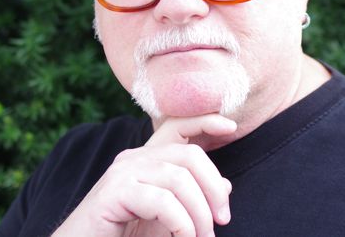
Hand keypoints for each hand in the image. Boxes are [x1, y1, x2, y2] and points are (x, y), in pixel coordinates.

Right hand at [50, 114, 236, 236]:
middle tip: (221, 221)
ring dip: (199, 214)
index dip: (204, 120)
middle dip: (213, 188)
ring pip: (179, 179)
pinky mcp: (113, 194)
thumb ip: (191, 200)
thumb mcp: (167, 219)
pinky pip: (161, 201)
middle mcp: (133, 159)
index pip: (176, 126)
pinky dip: (181, 224)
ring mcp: (121, 174)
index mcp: (145, 159)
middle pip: (188, 155)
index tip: (231, 128)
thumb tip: (225, 184)